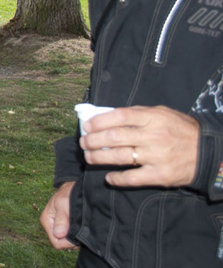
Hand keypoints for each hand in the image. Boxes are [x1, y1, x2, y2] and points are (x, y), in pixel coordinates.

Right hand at [41, 182, 77, 249]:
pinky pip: (69, 237)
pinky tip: (80, 227)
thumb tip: (59, 234)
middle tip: (81, 229)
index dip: (68, 242)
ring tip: (80, 226)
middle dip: (72, 239)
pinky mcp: (63, 227)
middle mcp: (50, 226)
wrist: (73, 188)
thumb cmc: (68, 193)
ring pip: (66, 240)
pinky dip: (76, 234)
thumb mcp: (64, 203)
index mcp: (46, 221)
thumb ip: (62, 219)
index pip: (56, 242)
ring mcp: (57, 227)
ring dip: (75, 236)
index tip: (77, 234)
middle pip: (62, 242)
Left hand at [80, 106, 199, 187]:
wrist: (208, 153)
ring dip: (99, 158)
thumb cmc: (180, 130)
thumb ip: (139, 114)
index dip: (99, 121)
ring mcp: (156, 157)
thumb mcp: (162, 114)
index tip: (87, 126)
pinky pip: (133, 178)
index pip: (120, 116)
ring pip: (119, 157)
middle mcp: (153, 136)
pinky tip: (108, 177)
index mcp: (153, 118)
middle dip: (93, 140)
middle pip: (114, 137)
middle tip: (83, 143)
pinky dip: (117, 179)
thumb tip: (110, 116)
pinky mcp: (160, 175)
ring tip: (88, 157)